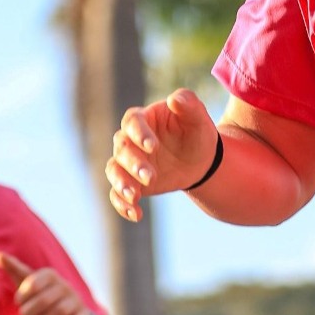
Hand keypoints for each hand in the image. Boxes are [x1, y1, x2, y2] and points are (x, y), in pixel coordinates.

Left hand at [0, 251, 92, 314]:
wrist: (67, 306)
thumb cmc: (40, 293)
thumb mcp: (27, 281)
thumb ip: (14, 268)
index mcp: (50, 275)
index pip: (34, 282)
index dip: (23, 294)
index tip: (18, 301)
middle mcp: (65, 286)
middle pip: (45, 300)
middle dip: (30, 311)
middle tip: (25, 314)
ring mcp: (75, 300)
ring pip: (59, 311)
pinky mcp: (83, 313)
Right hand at [106, 87, 218, 221]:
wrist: (200, 160)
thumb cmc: (197, 132)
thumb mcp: (198, 118)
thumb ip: (189, 104)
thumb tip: (174, 100)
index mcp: (145, 118)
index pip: (132, 121)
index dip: (138, 133)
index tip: (152, 146)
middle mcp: (131, 139)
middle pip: (121, 148)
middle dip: (133, 163)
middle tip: (149, 176)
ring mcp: (128, 162)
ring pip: (113, 171)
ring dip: (121, 184)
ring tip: (134, 196)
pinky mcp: (130, 182)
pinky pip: (117, 194)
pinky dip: (122, 205)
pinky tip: (136, 214)